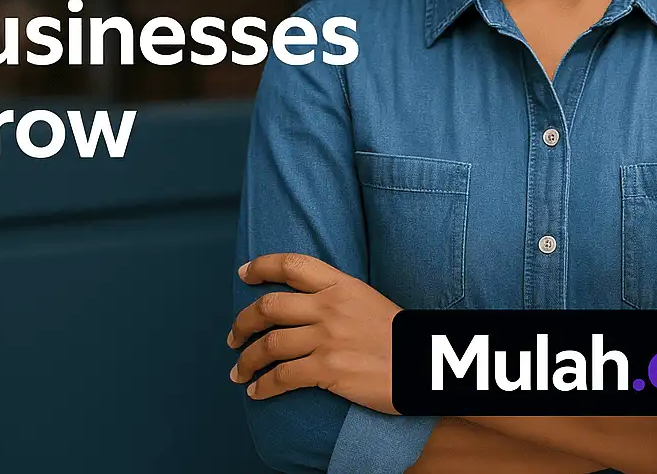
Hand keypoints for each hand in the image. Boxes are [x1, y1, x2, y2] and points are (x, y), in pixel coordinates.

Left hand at [227, 253, 399, 413]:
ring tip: (238, 371)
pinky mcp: (329, 369)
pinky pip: (283, 377)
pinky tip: (257, 392)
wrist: (423, 363)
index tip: (243, 273)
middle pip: (269, 305)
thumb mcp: (367, 299)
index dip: (262, 265)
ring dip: (246, 359)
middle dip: (243, 321)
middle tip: (233, 335)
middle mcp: (329, 306)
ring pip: (269, 343)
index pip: (292, 264)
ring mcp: (327, 337)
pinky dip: (264, 386)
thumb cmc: (397, 335)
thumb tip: (304, 303)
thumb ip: (335, 296)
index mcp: (340, 283)